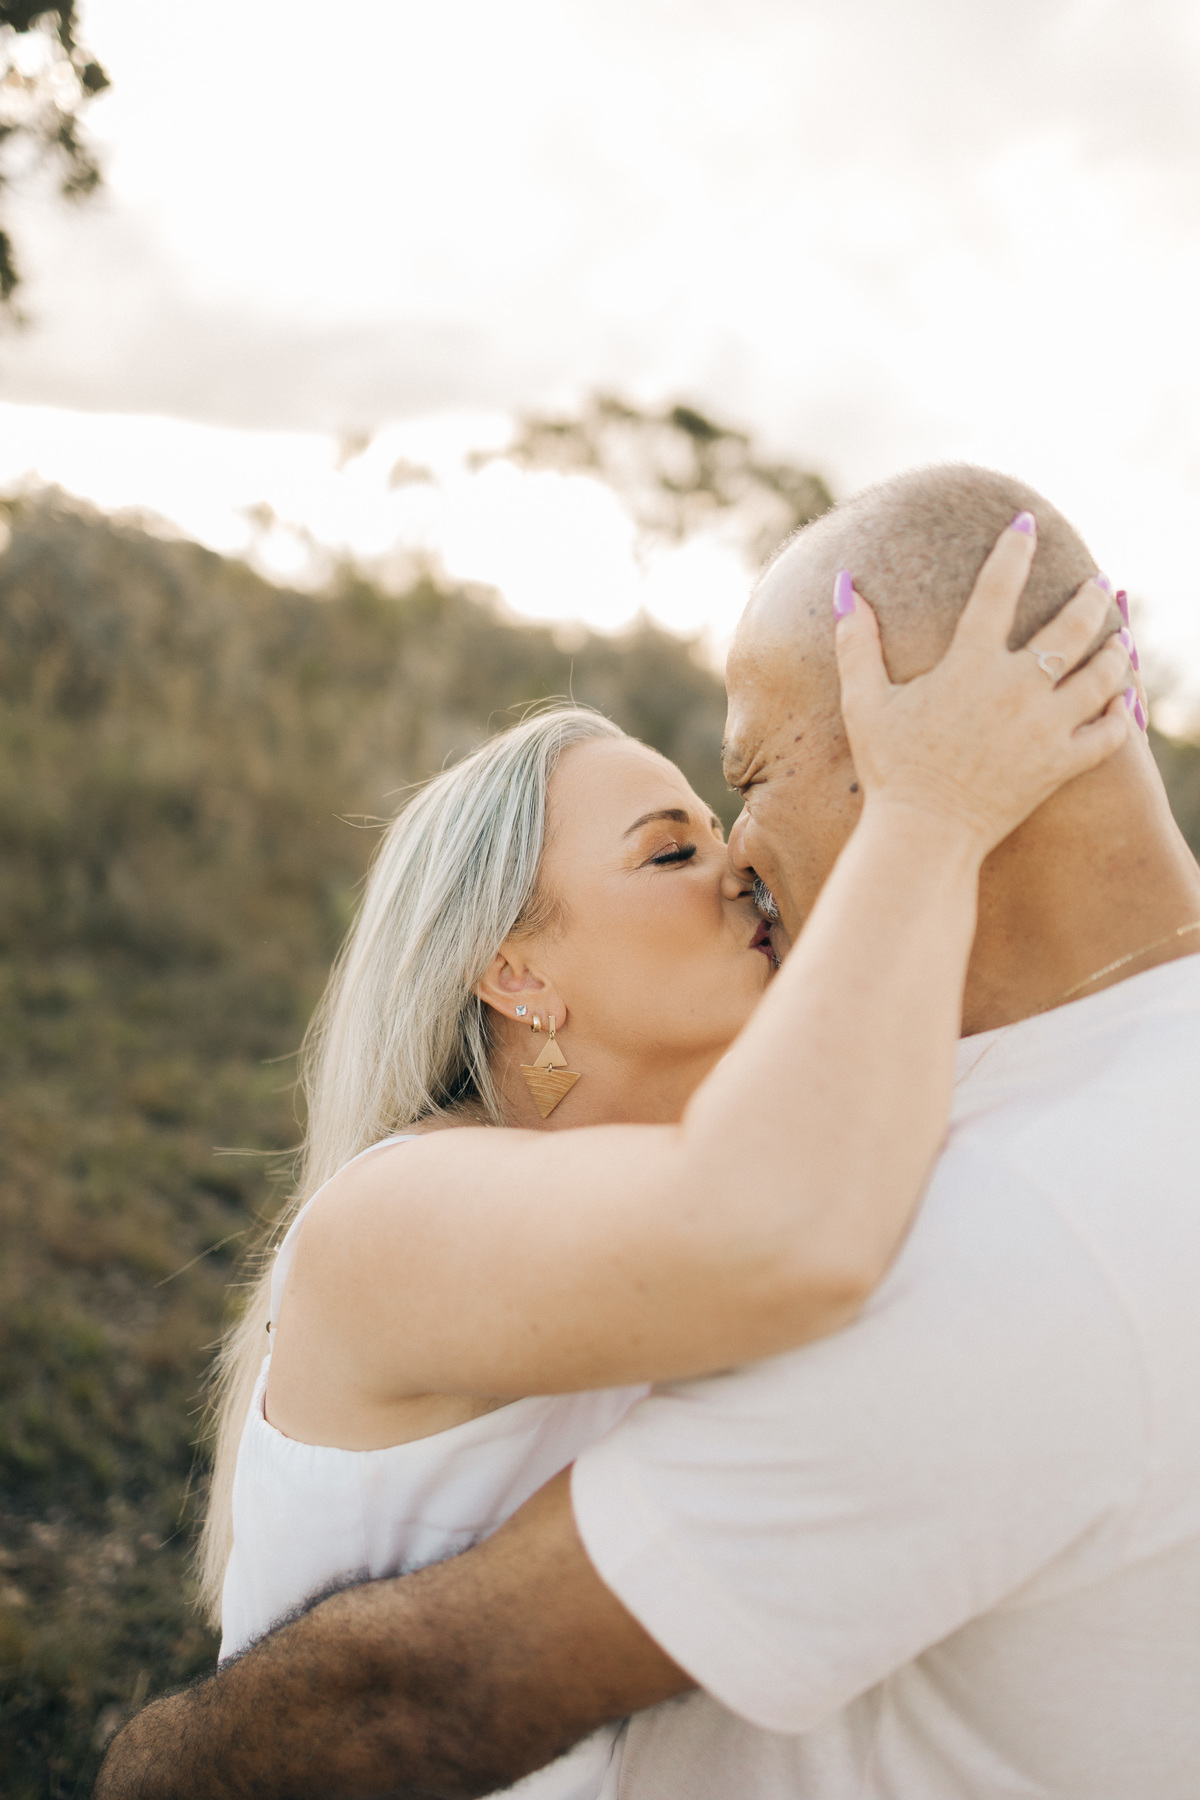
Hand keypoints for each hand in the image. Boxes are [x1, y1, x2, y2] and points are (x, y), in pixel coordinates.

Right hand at [833, 517, 1132, 857]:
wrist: (924, 833)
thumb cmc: (890, 769)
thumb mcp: (864, 702)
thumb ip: (856, 642)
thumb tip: (846, 587)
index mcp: (969, 665)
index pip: (997, 589)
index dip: (1012, 550)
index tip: (1026, 523)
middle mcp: (1016, 688)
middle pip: (1070, 628)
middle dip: (1090, 598)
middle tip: (1099, 584)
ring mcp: (1045, 727)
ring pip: (1102, 676)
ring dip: (1115, 651)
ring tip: (1120, 638)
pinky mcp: (1061, 764)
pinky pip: (1109, 733)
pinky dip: (1121, 714)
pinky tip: (1123, 701)